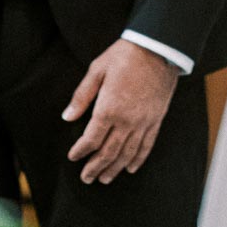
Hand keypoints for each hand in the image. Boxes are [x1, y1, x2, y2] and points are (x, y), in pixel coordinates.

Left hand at [62, 40, 178, 184]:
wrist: (158, 48)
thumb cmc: (125, 55)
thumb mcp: (97, 69)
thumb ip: (82, 96)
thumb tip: (67, 117)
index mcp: (108, 109)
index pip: (91, 139)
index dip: (80, 151)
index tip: (73, 157)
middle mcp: (126, 121)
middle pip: (108, 152)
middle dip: (95, 167)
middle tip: (86, 178)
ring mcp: (143, 122)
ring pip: (127, 154)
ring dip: (114, 169)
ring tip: (104, 179)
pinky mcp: (156, 119)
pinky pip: (147, 146)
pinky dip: (138, 160)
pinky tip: (130, 168)